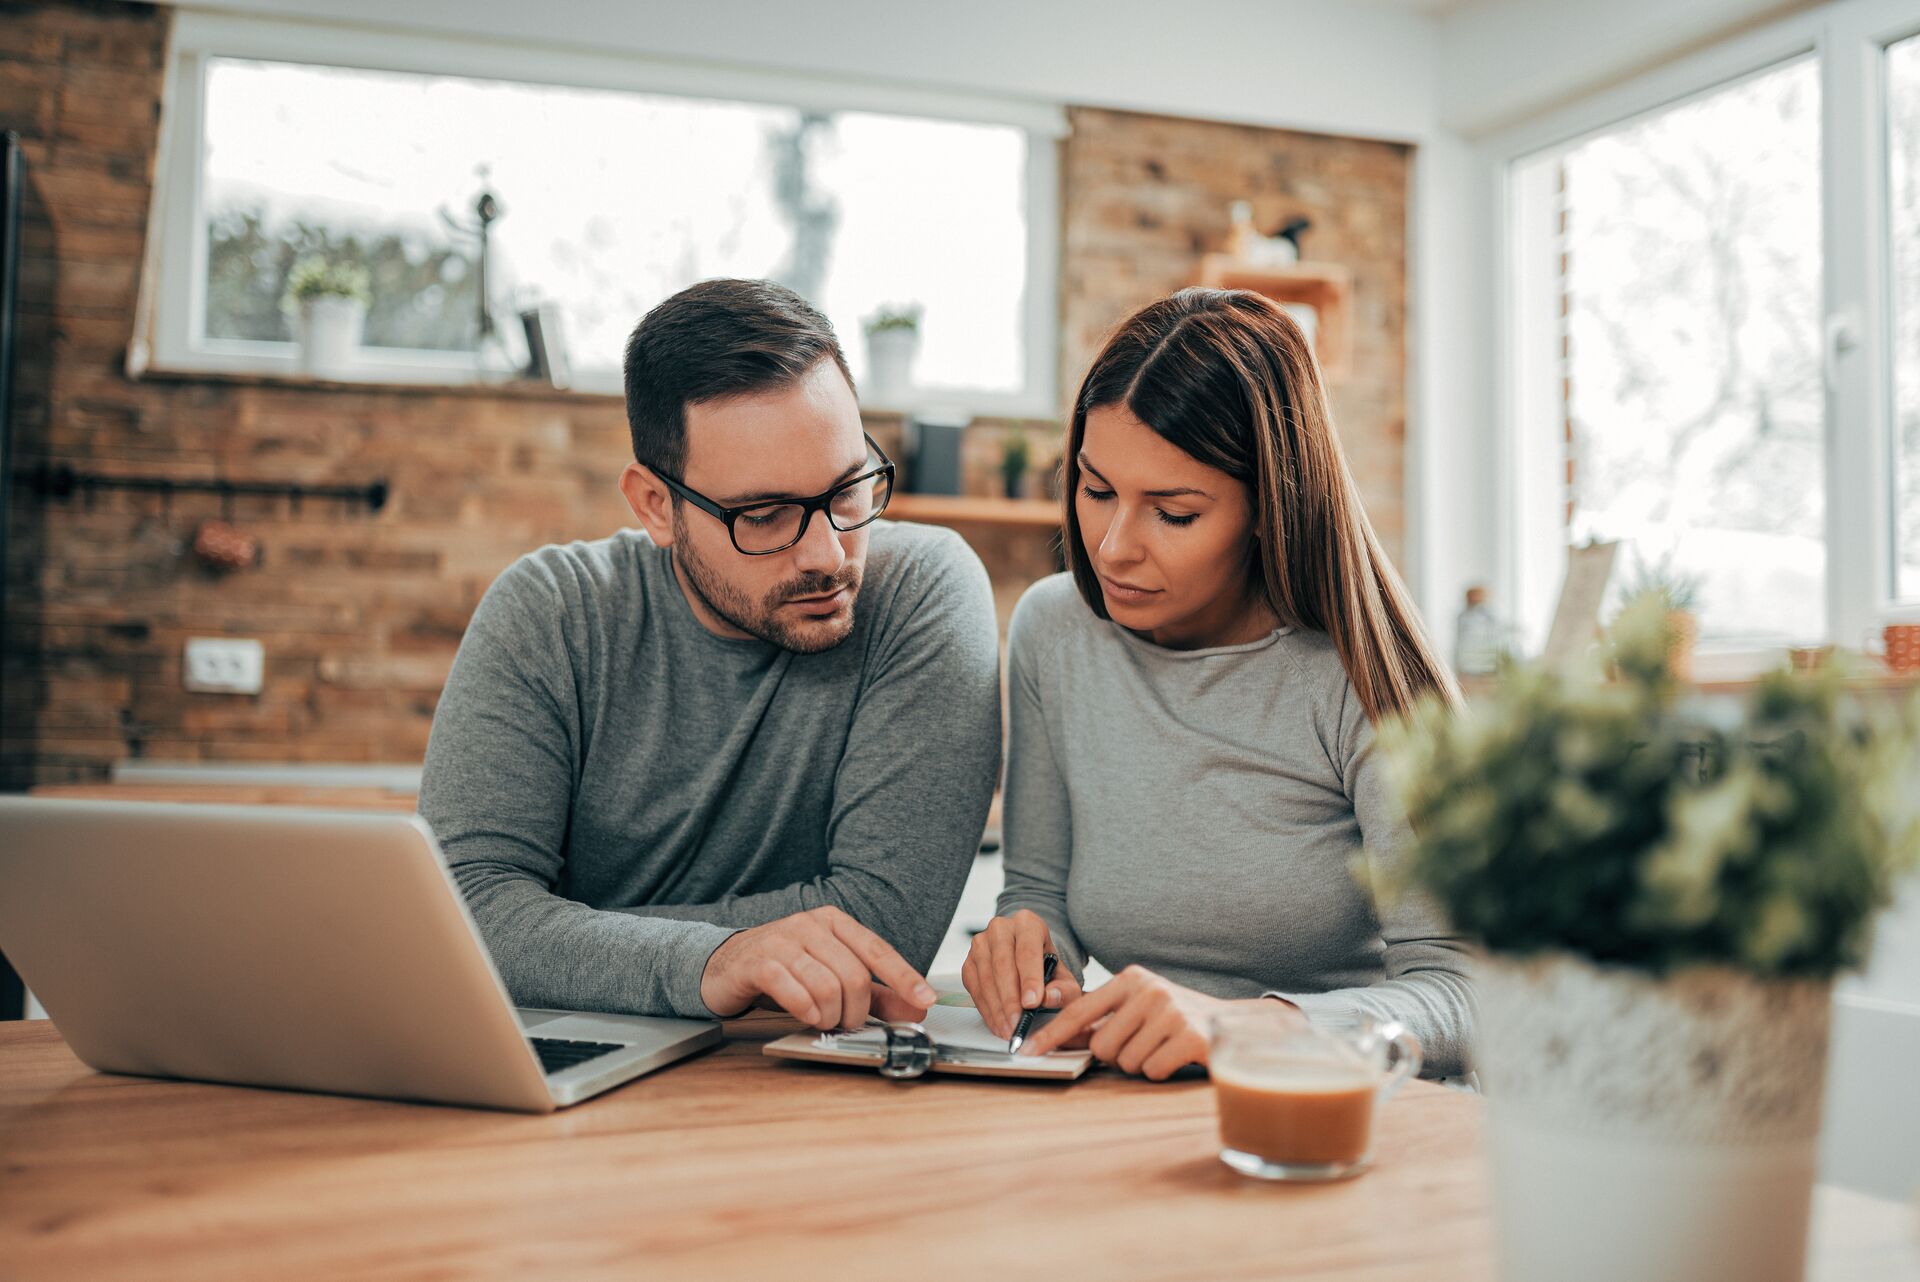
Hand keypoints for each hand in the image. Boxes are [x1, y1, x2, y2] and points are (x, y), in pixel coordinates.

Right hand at [699, 905, 936, 1030]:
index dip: (904, 978)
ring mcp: (782, 940)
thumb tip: (917, 1007)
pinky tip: (806, 1016)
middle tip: (848, 1023)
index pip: (878, 950)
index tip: (925, 1001)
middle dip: (857, 1010)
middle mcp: (810, 925)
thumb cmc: (784, 970)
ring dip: (831, 1015)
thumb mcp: (832, 977)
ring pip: (827, 985)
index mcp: (834, 922)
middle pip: (854, 975)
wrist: (724, 965)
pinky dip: (806, 1011)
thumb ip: (876, 994)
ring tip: (824, 1020)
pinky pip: (793, 990)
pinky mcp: (758, 962)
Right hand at [960, 909, 1085, 1039]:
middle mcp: (1001, 928)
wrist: (1028, 960)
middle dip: (1010, 999)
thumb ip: (1064, 989)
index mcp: (1027, 923)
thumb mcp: (1064, 977)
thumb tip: (1050, 997)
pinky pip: (975, 988)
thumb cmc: (1046, 967)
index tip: (1032, 1003)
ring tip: (1009, 1029)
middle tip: (1018, 1023)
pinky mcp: (969, 962)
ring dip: (997, 1007)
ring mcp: (981, 944)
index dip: (1029, 978)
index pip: (1027, 950)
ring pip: (986, 977)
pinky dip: (986, 1009)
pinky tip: (998, 1023)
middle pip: (1003, 964)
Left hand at [1020, 965, 1225, 1079]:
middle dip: (1118, 1056)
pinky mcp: (1190, 1036)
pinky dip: (1162, 1071)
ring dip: (1142, 1064)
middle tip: (1144, 1044)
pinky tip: (1178, 1056)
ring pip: (1126, 1062)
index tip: (1027, 1051)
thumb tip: (1059, 1038)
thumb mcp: (1140, 1007)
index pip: (1080, 1010)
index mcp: (1131, 979)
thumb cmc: (1178, 1018)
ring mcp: (1170, 1011)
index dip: (1052, 1034)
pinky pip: (1152, 1070)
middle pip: (1102, 1046)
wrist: (1236, 1023)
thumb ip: (1104, 1018)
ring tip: (1163, 1047)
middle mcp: (1149, 990)